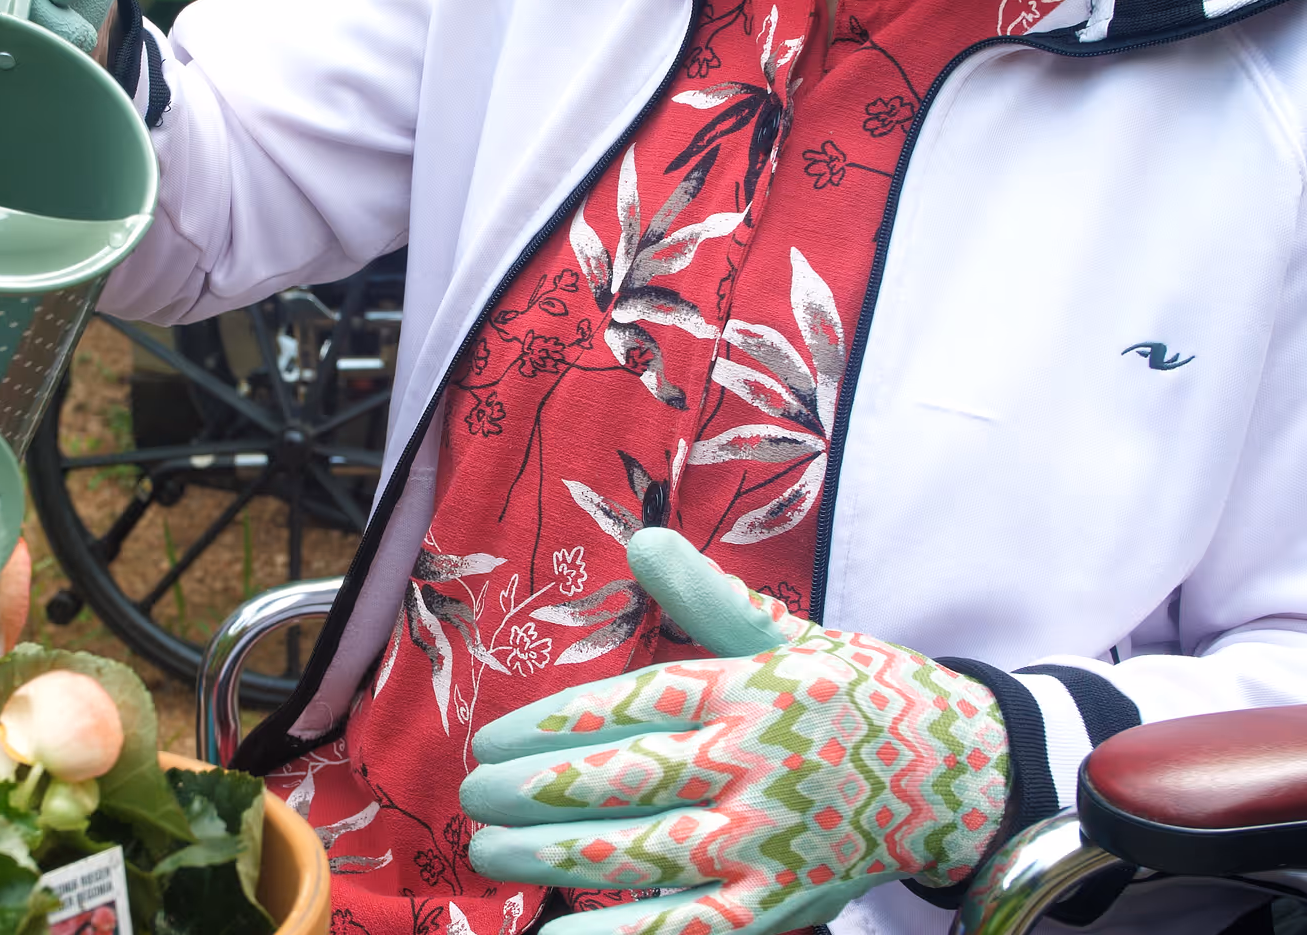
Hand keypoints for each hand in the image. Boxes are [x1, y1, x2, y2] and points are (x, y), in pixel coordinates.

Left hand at [460, 528, 1007, 934]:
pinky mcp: (782, 901)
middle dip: (534, 791)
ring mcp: (767, 839)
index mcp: (745, 689)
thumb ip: (708, 599)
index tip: (488, 740)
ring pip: (644, 850)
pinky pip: (692, 925)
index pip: (628, 706)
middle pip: (623, 779)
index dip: (549, 726)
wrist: (964, 771)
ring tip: (489, 852)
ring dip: (556, 856)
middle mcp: (753, 762)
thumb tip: (640, 538)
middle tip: (470, 798)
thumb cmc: (859, 694)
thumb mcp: (789, 634)